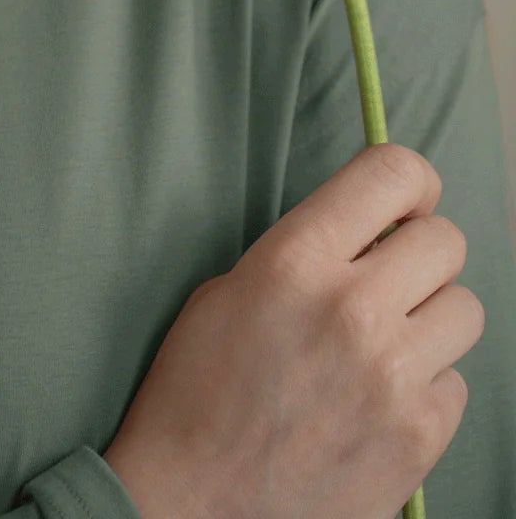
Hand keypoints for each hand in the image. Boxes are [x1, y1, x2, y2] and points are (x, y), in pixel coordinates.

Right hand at [101, 142, 485, 518]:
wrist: (194, 506)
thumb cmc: (198, 392)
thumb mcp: (230, 290)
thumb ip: (307, 252)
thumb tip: (372, 231)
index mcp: (296, 259)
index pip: (394, 174)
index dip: (410, 183)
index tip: (403, 204)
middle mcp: (353, 309)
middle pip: (445, 241)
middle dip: (419, 254)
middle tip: (387, 281)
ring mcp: (393, 377)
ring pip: (465, 309)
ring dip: (430, 319)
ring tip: (385, 345)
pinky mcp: (419, 438)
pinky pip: (457, 383)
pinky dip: (427, 387)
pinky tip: (379, 402)